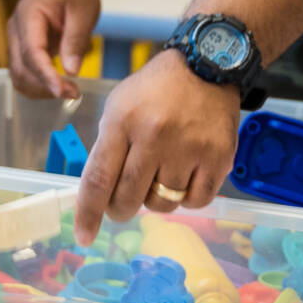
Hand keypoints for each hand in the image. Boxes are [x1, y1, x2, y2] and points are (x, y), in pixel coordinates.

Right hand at [7, 0, 100, 100]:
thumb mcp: (84, 11)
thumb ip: (75, 40)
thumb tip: (70, 71)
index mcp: (29, 15)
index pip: (32, 52)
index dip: (45, 75)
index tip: (62, 91)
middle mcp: (15, 29)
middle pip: (20, 68)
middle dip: (44, 86)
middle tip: (75, 93)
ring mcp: (15, 39)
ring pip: (18, 75)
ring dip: (40, 89)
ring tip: (69, 91)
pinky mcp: (21, 47)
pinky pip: (23, 72)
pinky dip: (38, 84)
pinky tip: (59, 86)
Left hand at [72, 51, 239, 242]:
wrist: (207, 66)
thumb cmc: (155, 90)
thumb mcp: (119, 108)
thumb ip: (107, 149)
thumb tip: (99, 196)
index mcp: (122, 121)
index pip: (99, 179)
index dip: (88, 213)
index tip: (84, 236)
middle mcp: (155, 136)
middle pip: (129, 199)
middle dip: (121, 208)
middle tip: (125, 200)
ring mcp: (189, 149)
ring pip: (163, 205)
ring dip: (156, 200)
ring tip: (161, 175)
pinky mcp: (219, 157)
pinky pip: (196, 202)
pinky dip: (187, 198)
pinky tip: (185, 178)